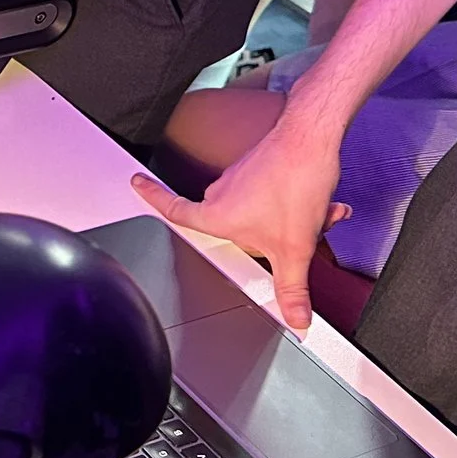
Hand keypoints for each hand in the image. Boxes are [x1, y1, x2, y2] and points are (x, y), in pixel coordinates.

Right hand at [129, 108, 348, 331]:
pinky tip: (318, 204)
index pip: (174, 210)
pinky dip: (295, 202)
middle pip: (231, 225)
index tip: (138, 185)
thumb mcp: (295, 250)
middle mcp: (223, 193)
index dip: (153, 199)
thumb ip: (292, 288)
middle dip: (264, 236)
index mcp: (217, 215)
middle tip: (291, 236)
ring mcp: (241, 177)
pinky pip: (272, 194)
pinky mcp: (261, 167)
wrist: (313, 140)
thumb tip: (294, 318)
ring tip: (313, 217)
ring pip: (257, 210)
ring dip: (286, 218)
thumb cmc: (294, 182)